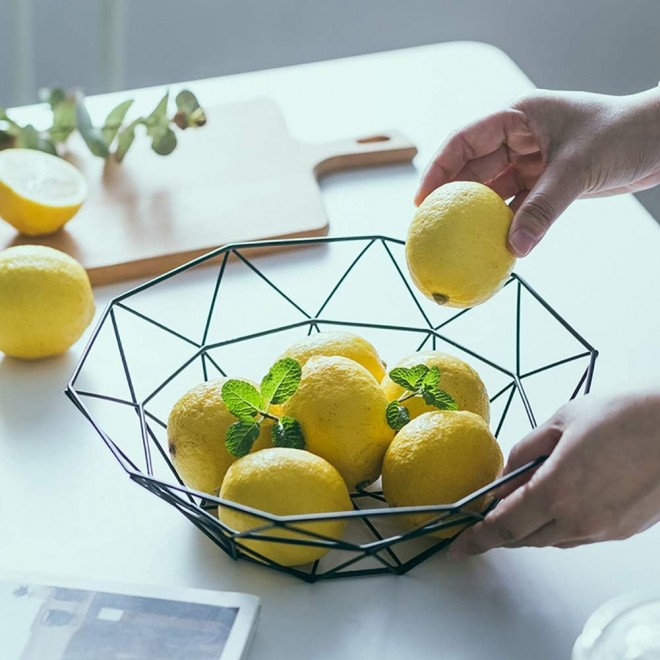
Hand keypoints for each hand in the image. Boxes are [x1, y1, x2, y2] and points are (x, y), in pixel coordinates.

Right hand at [415, 88, 659, 256]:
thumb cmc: (624, 133)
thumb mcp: (578, 168)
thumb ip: (544, 208)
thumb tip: (514, 248)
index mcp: (517, 117)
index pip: (464, 141)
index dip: (438, 170)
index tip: (421, 201)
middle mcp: (518, 137)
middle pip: (472, 168)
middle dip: (451, 196)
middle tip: (430, 227)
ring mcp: (530, 160)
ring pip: (492, 190)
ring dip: (477, 214)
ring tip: (455, 240)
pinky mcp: (544, 181)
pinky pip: (516, 205)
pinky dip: (505, 224)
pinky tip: (491, 244)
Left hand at [447, 390, 659, 556]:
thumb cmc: (625, 416)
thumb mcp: (562, 420)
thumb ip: (527, 450)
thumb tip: (508, 473)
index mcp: (558, 491)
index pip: (505, 526)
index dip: (478, 538)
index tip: (459, 547)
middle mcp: (580, 519)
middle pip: (526, 538)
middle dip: (502, 531)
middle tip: (487, 516)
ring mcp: (604, 529)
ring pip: (553, 540)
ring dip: (532, 527)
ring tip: (525, 501)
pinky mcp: (624, 531)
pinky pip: (579, 536)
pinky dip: (560, 524)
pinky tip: (563, 500)